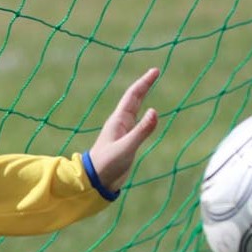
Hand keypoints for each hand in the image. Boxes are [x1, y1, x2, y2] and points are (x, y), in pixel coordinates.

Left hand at [87, 67, 160, 191]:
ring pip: (136, 110)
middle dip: (144, 85)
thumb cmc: (107, 164)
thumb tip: (154, 111)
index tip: (155, 71)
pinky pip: (138, 123)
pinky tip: (147, 115)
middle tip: (155, 72)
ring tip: (149, 86)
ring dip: (143, 97)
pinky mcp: (126, 142)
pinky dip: (145, 114)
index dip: (144, 82)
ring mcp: (123, 132)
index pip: (133, 96)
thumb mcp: (126, 147)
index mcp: (119, 121)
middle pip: (134, 99)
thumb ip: (141, 131)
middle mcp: (121, 123)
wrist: (96, 181)